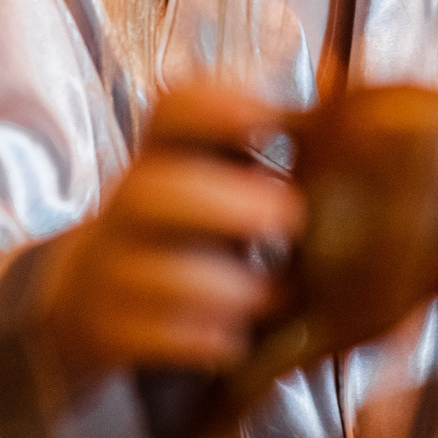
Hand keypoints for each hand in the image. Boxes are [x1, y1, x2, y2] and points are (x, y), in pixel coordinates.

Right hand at [34, 82, 302, 392]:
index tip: (269, 116)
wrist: (85, 299)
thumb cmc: (178, 236)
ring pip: (151, 271)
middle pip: (148, 191)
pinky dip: (197, 339)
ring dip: (223, 285)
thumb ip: (263, 160)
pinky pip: (145, 336)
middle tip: (290, 216)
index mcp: (160, 160)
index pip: (169, 114)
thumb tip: (351, 98)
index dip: (213, 107)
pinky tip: (236, 339)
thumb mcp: (209, 188)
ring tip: (274, 295)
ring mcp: (110, 270)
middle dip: (221, 203)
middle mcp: (127, 208)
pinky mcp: (105, 330)